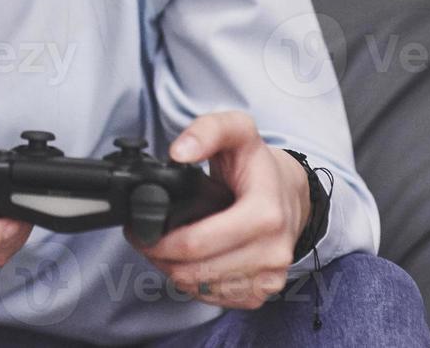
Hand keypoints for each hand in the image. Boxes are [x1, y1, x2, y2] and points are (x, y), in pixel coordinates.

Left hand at [127, 111, 311, 309]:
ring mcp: (269, 276)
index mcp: (264, 215)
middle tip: (144, 237)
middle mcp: (271, 251)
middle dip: (159, 256)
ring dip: (173, 270)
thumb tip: (179, 152)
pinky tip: (188, 259)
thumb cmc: (257, 164)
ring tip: (164, 245)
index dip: (158, 240)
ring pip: (199, 287)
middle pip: (193, 271)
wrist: (290, 193)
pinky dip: (193, 282)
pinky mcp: (263, 292)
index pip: (196, 244)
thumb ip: (207, 131)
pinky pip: (214, 298)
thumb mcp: (236, 131)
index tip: (139, 228)